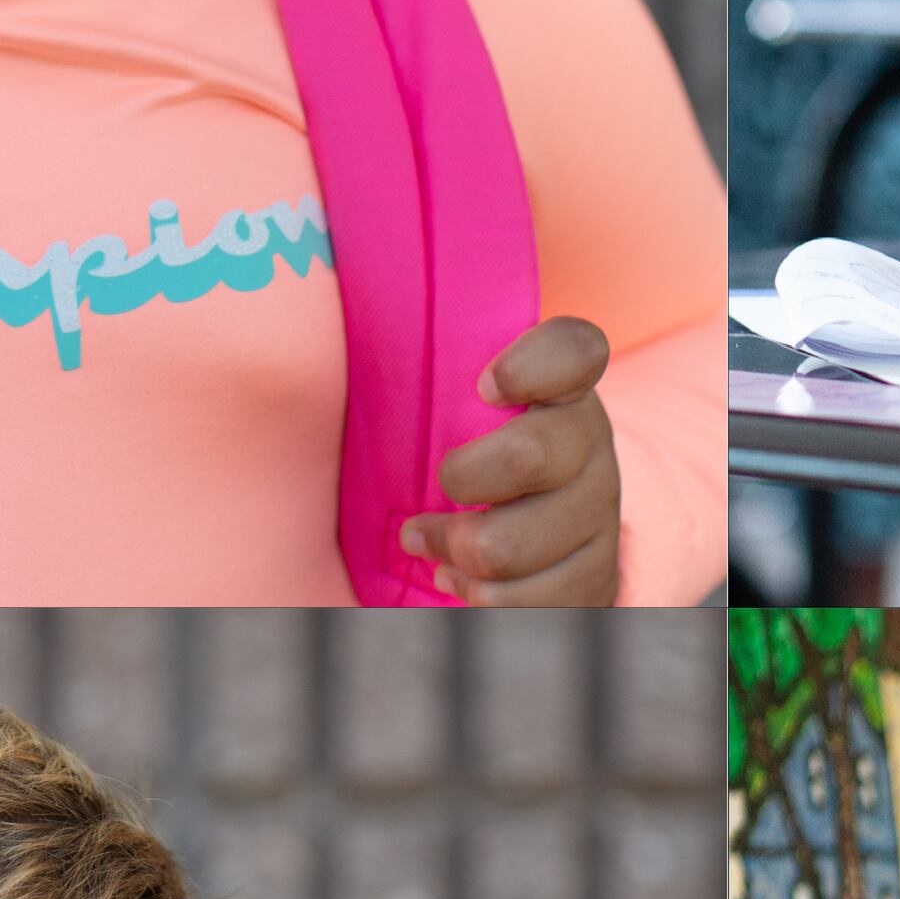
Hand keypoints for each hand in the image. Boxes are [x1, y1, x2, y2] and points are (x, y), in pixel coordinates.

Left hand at [416, 317, 620, 602]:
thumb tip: (300, 296)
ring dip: (453, 548)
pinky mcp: (594, 578)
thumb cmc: (482, 454)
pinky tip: (462, 578)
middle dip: (462, 478)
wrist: (553, 538)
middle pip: (532, 454)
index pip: (576, 348)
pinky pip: (523, 601)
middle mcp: (593, 446)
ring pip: (509, 544)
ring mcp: (599, 515)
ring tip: (430, 540)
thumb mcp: (463, 403)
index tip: (483, 385)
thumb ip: (427, 363)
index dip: (534, 363)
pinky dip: (476, 595)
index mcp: (563, 388)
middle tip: (439, 485)